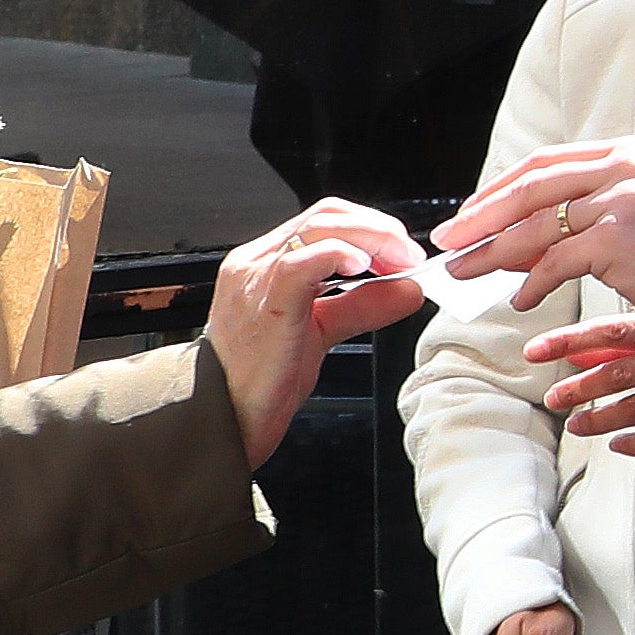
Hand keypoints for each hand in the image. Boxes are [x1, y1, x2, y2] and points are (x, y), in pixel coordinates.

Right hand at [206, 202, 437, 468]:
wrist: (224, 418)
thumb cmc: (260, 378)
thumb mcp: (320, 332)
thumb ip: (361, 306)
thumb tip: (408, 290)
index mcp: (264, 263)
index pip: (322, 221)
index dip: (370, 227)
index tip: (404, 252)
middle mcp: (254, 263)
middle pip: (324, 216)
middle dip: (378, 229)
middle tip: (410, 256)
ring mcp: (254, 280)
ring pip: (317, 230)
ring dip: (371, 239)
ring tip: (400, 262)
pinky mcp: (264, 304)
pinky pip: (300, 263)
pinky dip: (337, 256)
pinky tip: (363, 267)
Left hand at [440, 140, 634, 352]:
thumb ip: (585, 217)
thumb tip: (514, 242)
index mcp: (627, 153)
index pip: (544, 164)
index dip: (498, 189)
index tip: (468, 215)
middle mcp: (623, 167)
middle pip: (530, 188)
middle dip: (480, 218)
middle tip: (448, 242)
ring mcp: (621, 199)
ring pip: (535, 226)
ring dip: (490, 253)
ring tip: (463, 273)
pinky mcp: (618, 238)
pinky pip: (555, 262)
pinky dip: (530, 283)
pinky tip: (519, 300)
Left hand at [535, 315, 634, 459]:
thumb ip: (627, 347)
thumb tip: (576, 352)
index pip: (612, 332)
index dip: (570, 341)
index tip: (536, 350)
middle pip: (621, 372)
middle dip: (580, 387)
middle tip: (555, 397)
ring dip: (601, 418)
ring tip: (577, 424)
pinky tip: (618, 444)